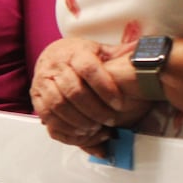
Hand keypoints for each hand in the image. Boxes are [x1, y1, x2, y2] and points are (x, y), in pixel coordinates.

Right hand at [30, 36, 147, 154]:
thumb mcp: (102, 51)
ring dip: (79, 120)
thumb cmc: (82, 57)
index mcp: (74, 52)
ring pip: (58, 105)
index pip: (89, 69)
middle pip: (74, 91)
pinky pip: (47, 115)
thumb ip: (122, 55)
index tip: (119, 104)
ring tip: (96, 128)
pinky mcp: (36, 97)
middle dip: (94, 110)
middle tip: (111, 121)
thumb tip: (146, 53)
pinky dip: (64, 127)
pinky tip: (81, 132)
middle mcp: (55, 65)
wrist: (53, 55)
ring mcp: (42, 81)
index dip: (105, 89)